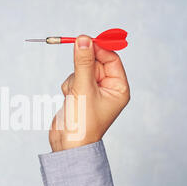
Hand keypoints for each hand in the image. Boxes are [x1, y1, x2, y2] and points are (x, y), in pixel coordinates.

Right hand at [49, 35, 129, 151]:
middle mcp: (108, 89)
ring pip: (82, 69)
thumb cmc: (83, 123)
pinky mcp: (80, 94)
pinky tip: (68, 98)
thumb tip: (83, 39)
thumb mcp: (83, 89)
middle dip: (83, 66)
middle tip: (77, 71)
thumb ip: (83, 62)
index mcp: (118, 88)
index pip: (112, 59)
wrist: (67, 145)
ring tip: (73, 95)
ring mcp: (93, 91)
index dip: (99, 48)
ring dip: (74, 78)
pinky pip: (73, 78)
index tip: (84, 40)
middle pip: (96, 61)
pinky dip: (68, 85)